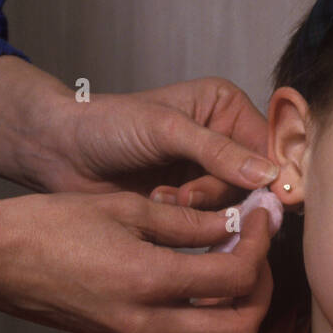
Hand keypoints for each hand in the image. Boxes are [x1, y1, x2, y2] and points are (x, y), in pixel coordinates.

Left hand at [0, 57, 277, 196]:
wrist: (63, 153)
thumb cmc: (107, 125)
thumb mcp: (166, 129)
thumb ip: (218, 151)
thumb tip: (268, 174)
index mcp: (226, 109)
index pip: (269, 146)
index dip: (268, 174)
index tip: (260, 198)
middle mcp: (225, 141)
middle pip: (255, 183)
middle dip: (221, 193)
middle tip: (186, 193)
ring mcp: (208, 175)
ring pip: (234, 207)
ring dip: (201, 209)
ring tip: (165, 196)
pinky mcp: (191, 204)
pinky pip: (211, 223)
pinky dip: (188, 220)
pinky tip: (160, 204)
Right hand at [0, 191, 274, 332]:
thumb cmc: (47, 227)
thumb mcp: (124, 208)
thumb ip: (187, 221)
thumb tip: (235, 222)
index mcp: (147, 281)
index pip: (236, 276)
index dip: (261, 244)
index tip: (263, 218)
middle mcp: (146, 322)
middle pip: (239, 330)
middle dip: (262, 290)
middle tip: (259, 250)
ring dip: (239, 309)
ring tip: (235, 263)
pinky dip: (210, 315)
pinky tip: (203, 278)